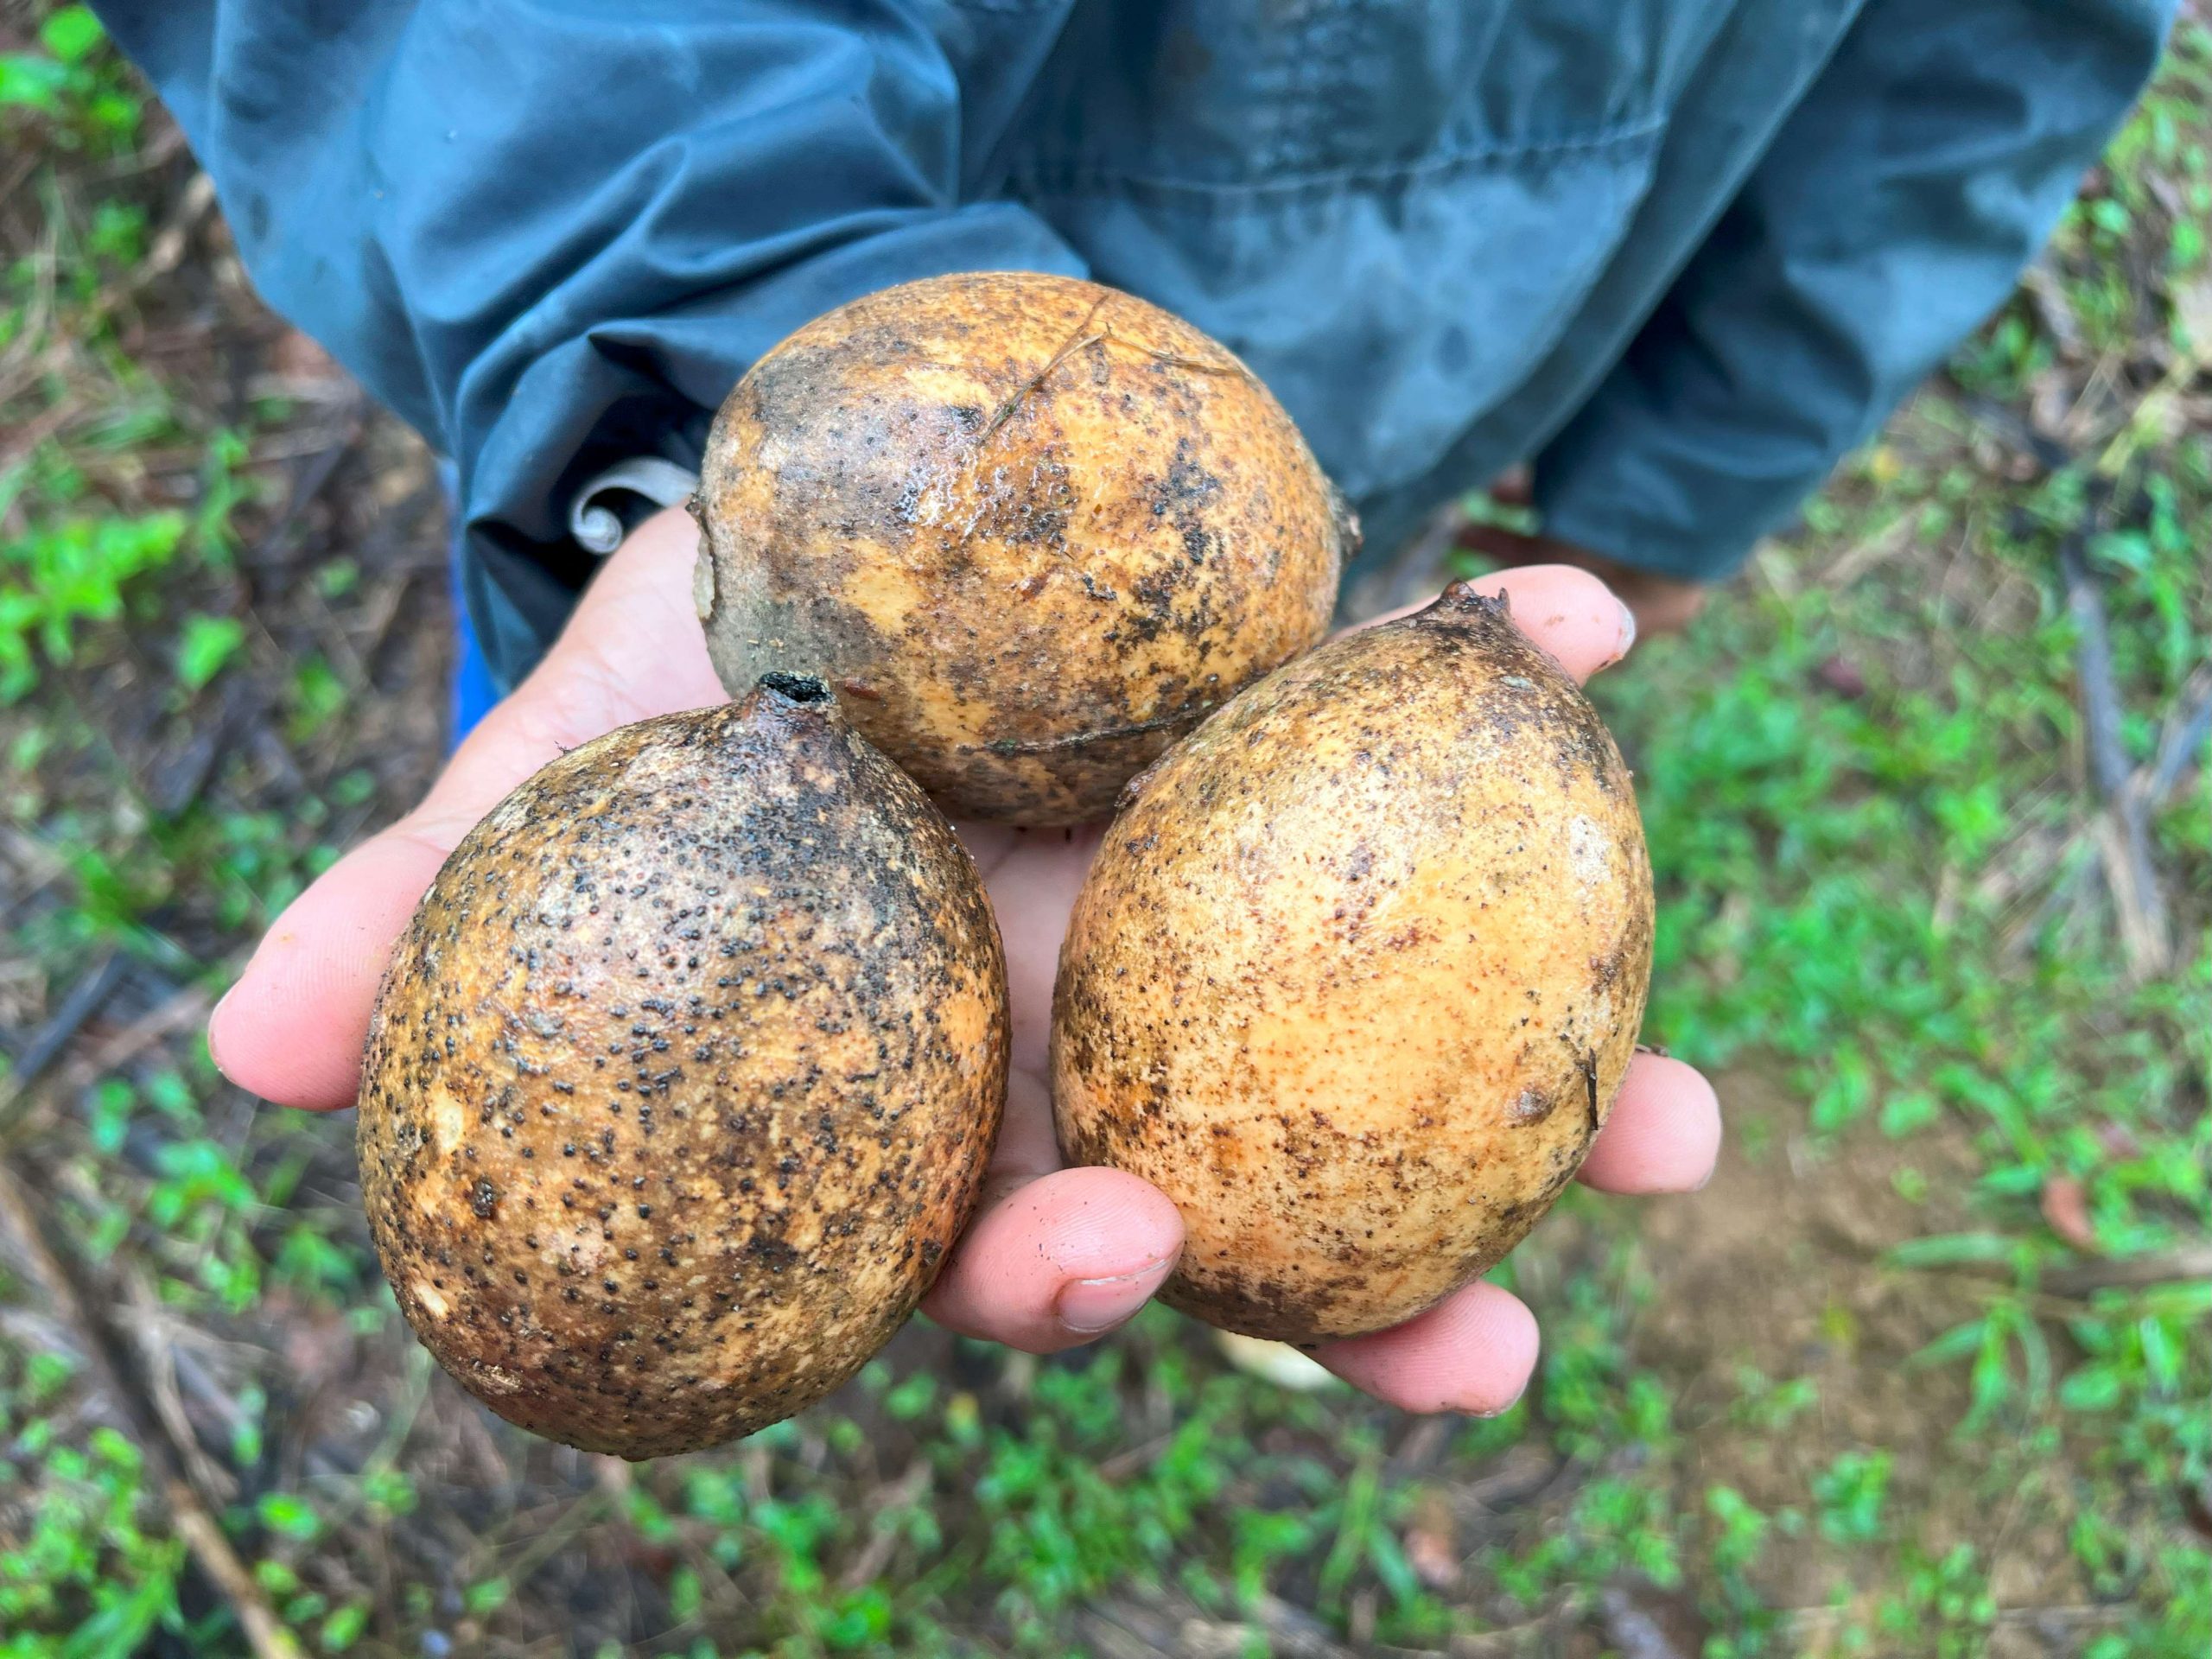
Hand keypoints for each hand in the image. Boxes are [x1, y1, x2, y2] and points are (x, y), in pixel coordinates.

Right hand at [212, 506, 1719, 1415]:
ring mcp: (1251, 896)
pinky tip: (1577, 629)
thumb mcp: (551, 788)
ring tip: (1682, 1118)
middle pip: (1264, 1194)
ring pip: (1416, 1021)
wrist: (816, 511)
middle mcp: (1135, 1017)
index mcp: (962, 1074)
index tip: (1115, 1258)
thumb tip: (242, 1050)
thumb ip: (427, 920)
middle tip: (1498, 1345)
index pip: (1018, 1228)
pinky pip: (1430, 724)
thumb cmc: (681, 686)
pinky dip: (1507, 682)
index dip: (1070, 1277)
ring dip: (1562, 1069)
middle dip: (1379, 1291)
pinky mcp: (1320, 744)